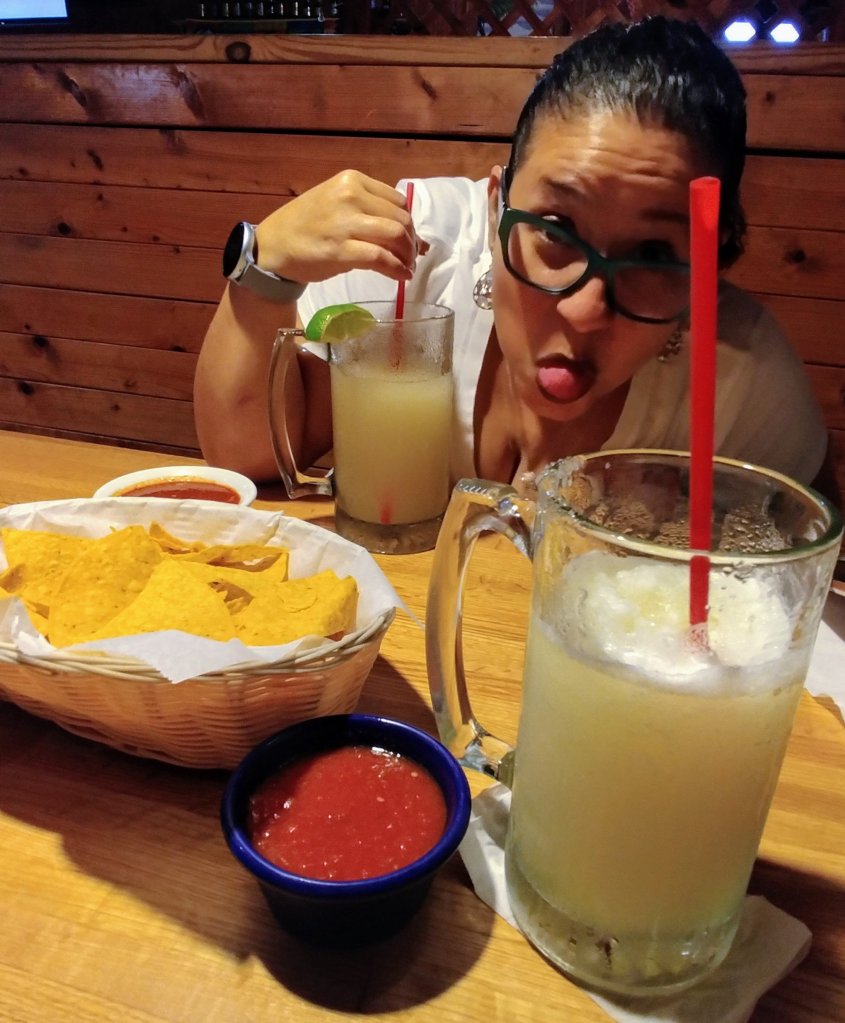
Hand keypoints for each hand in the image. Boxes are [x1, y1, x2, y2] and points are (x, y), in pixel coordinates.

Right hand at [254, 170, 422, 285]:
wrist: (274, 246)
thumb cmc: (306, 225)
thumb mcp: (336, 202)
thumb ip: (367, 209)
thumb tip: (406, 231)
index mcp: (352, 180)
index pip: (397, 201)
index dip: (408, 224)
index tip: (409, 240)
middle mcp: (350, 196)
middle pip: (400, 219)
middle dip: (411, 242)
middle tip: (411, 258)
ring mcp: (345, 223)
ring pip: (395, 235)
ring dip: (407, 255)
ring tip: (407, 267)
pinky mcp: (341, 250)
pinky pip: (381, 257)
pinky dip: (396, 268)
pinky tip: (402, 276)